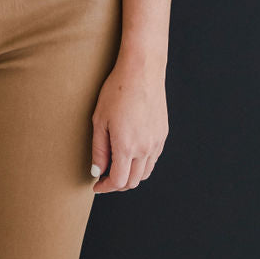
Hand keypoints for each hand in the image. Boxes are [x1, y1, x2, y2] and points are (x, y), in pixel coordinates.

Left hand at [90, 52, 168, 193]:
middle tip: (105, 177)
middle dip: (117, 184)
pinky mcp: (163, 135)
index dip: (106, 187)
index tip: (97, 185)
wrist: (142, 71)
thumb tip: (97, 171)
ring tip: (117, 167)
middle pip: (133, 181)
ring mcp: (156, 142)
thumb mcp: (100, 120)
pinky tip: (131, 154)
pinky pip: (153, 159)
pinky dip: (142, 164)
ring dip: (131, 176)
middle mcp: (144, 148)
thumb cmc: (118, 91)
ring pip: (145, 173)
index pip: (118, 181)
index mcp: (126, 146)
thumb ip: (99, 149)